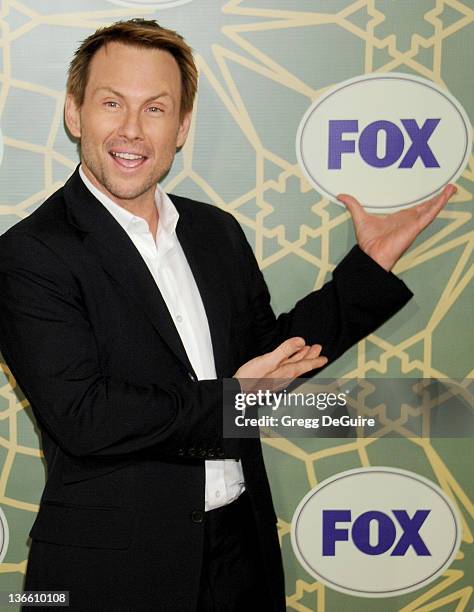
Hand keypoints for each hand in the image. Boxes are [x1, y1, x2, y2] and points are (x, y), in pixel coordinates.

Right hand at [234, 337, 326, 392]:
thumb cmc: (250, 379)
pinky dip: (290, 363)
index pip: (305, 364)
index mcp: (286, 372)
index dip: (315, 360)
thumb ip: (285, 351)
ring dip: (300, 359)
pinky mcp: (270, 380)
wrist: (239, 393)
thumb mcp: (268, 361)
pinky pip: (285, 369)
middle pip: (301, 366)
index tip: (324, 358)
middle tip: (317, 349)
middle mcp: (284, 377)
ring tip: (305, 352)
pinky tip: (287, 361)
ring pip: (293, 367)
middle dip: (310, 357)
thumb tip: (300, 341)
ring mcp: (277, 379)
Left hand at [337, 184, 456, 271]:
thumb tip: (342, 196)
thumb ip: (353, 205)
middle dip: (436, 198)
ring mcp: (413, 224)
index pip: (414, 208)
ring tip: (451, 188)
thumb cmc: (369, 243)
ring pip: (431, 209)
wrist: (372, 255)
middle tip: (447, 188)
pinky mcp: (415, 227)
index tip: (430, 192)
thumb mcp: (360, 218)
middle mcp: (408, 221)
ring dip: (441, 199)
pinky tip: (445, 196)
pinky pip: (430, 214)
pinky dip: (438, 205)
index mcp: (399, 220)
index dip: (423, 201)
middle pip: (426, 207)